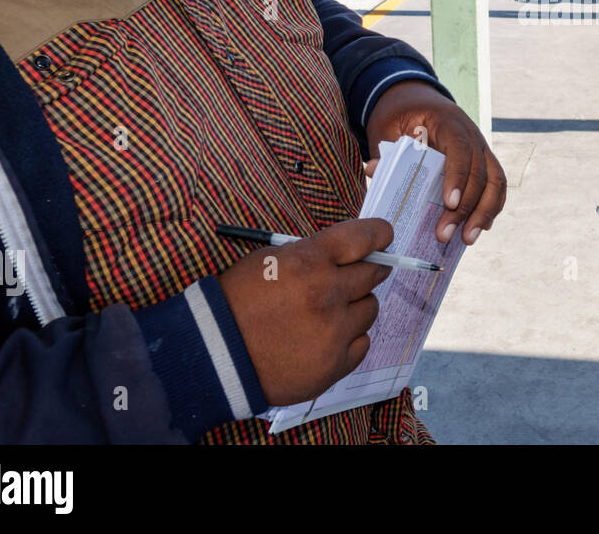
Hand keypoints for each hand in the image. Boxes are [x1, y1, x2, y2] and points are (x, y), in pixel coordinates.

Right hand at [218, 218, 392, 405]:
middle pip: (373, 273)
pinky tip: (324, 339)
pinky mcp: (335, 364)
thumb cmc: (238, 302)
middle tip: (355, 277)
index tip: (384, 238)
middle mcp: (327, 294)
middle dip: (368, 270)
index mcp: (310, 262)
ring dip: (355, 307)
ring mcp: (333, 332)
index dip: (379, 235)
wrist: (215, 355)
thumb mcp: (270, 260)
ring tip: (327, 314)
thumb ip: (313, 254)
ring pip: (370, 309)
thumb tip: (352, 252)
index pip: (364, 238)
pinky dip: (348, 339)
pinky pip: (361, 343)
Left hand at [364, 80, 505, 244]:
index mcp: (448, 121)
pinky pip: (496, 185)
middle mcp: (472, 133)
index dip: (458, 176)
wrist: (414, 100)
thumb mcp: (385, 127)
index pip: (460, 148)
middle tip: (446, 234)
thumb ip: (383, 150)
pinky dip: (491, 207)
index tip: (449, 203)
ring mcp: (481, 147)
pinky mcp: (483, 161)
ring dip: (484, 212)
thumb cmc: (399, 115)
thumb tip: (375, 171)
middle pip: (480, 171)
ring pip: (495, 180)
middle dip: (467, 206)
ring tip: (468, 239)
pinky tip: (480, 228)